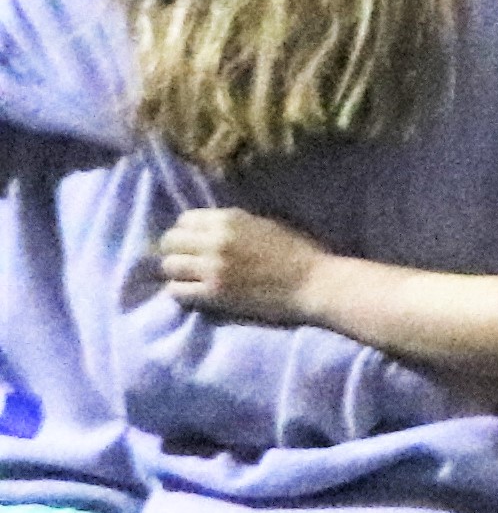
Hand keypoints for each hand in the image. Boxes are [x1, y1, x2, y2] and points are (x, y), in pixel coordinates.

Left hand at [151, 208, 319, 323]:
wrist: (314, 283)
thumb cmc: (297, 252)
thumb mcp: (264, 225)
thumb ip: (232, 226)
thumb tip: (204, 230)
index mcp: (230, 219)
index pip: (184, 220)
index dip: (186, 232)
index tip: (194, 243)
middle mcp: (216, 240)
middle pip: (170, 242)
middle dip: (176, 251)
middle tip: (188, 262)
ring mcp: (212, 267)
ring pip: (169, 266)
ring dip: (178, 273)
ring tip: (191, 279)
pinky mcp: (214, 293)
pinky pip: (177, 291)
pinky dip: (181, 292)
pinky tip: (196, 293)